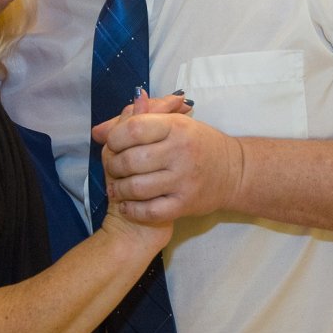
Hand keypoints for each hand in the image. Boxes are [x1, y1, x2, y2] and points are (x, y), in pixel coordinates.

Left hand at [92, 90, 183, 249]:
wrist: (234, 172)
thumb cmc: (197, 143)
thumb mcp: (172, 122)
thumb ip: (135, 120)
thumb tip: (98, 132)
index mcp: (176, 126)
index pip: (132, 129)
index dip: (115, 138)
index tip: (114, 145)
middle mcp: (181, 152)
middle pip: (130, 160)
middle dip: (114, 166)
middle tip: (115, 169)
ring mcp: (184, 180)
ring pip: (136, 187)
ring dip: (119, 189)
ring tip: (117, 187)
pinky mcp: (186, 204)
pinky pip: (149, 211)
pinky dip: (132, 210)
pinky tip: (128, 205)